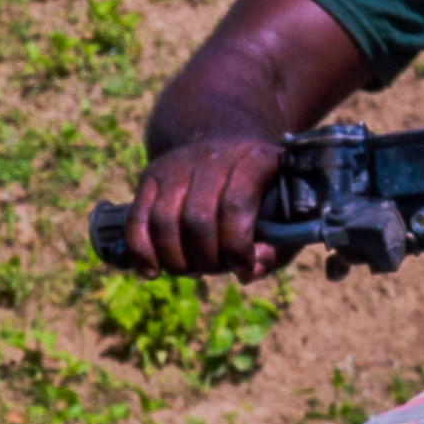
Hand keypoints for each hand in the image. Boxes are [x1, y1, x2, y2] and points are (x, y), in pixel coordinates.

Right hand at [125, 136, 282, 279]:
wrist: (229, 150)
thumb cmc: (263, 194)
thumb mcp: (285, 213)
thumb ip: (279, 247)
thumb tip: (249, 271)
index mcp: (254, 160)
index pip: (235, 205)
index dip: (237, 246)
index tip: (243, 269)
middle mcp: (212, 157)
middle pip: (197, 219)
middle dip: (206, 258)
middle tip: (216, 269)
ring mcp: (177, 164)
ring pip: (163, 221)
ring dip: (176, 260)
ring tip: (192, 270)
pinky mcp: (151, 174)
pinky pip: (137, 219)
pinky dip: (141, 252)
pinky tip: (152, 272)